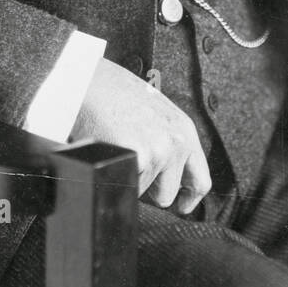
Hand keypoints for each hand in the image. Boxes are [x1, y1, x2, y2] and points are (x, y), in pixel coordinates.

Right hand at [72, 58, 211, 214]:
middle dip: (147, 190)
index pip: (200, 180)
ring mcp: (159, 150)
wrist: (87, 79)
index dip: (188, 199)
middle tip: (130, 166)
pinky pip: (127, 187)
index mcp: (183, 130)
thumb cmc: (112, 94)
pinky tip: (108, 153)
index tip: (180, 207)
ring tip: (116, 151)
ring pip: (143, 194)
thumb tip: (167, 174)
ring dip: (128, 181)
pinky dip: (114, 177)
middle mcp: (177, 141)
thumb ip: (166, 141)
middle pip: (167, 194)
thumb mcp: (153, 114)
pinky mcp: (139, 156)